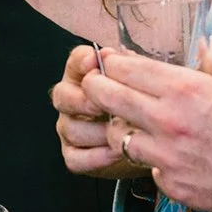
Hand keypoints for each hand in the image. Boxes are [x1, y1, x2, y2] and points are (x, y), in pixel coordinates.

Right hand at [53, 45, 149, 180]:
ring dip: (96, 132)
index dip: (82, 61)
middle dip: (84, 100)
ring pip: (70, 129)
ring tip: (121, 132)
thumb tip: (109, 54)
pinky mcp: (74, 155)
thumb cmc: (142, 104)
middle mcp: (71, 100)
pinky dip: (96, 157)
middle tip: (104, 105)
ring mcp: (70, 128)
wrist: (149, 140)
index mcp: (84, 75)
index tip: (94, 62)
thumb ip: (127, 65)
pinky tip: (116, 152)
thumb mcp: (140, 82)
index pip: (75, 62)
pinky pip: (75, 158)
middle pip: (62, 96)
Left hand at [80, 45, 211, 211]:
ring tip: (129, 125)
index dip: (111, 63)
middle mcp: (167, 120)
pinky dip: (151, 162)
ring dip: (119, 129)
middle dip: (94, 89)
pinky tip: (164, 157)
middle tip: (93, 87)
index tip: (108, 62)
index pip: (127, 68)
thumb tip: (206, 45)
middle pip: (108, 98)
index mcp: (184, 88)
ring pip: (118, 138)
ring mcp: (166, 156)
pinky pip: (147, 169)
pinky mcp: (172, 185)